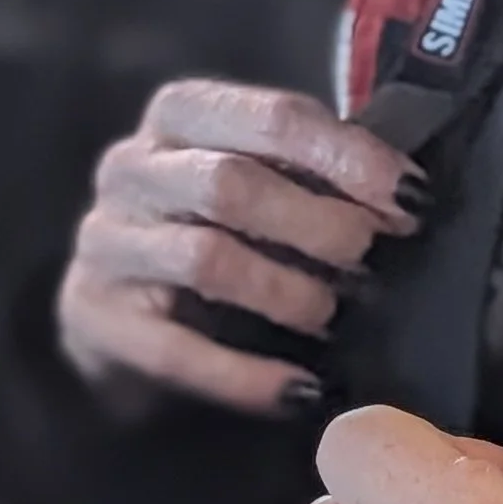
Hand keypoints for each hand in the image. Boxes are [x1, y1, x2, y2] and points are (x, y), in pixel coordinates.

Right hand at [57, 78, 420, 414]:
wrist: (125, 309)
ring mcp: (104, 240)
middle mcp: (132, 166)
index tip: (410, 198)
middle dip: (318, 223)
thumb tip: (408, 198)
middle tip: (370, 258)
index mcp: (183, 113)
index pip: (274, 116)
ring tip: (331, 315)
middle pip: (232, 184)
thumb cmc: (216, 227)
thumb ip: (319, 174)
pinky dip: (245, 375)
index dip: (351, 157)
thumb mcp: (262, 180)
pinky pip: (174, 350)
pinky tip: (298, 390)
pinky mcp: (92, 316)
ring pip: (205, 258)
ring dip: (284, 290)